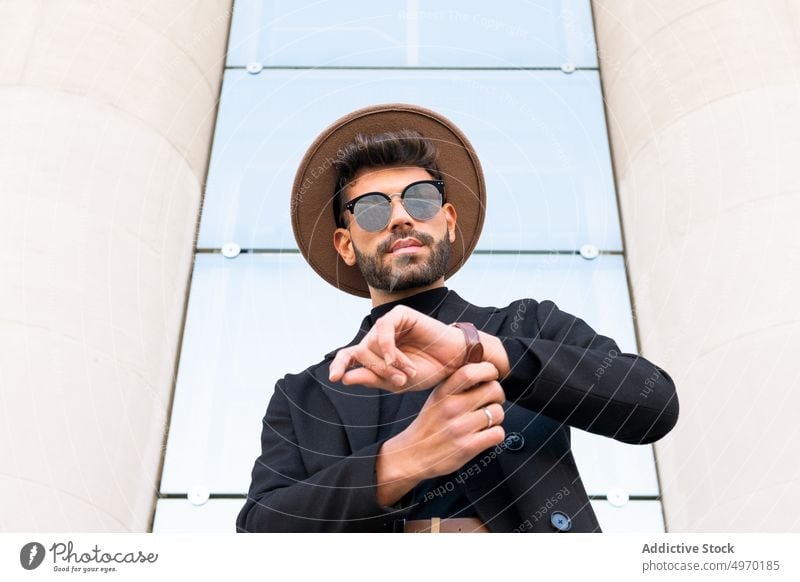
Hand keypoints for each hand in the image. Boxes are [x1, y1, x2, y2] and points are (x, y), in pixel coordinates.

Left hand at [328, 305, 468, 391]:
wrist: (454, 361)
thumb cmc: (428, 370)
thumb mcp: (397, 382)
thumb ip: (372, 378)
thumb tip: (344, 378)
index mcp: (374, 354)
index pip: (348, 356)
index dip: (339, 365)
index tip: (334, 378)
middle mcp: (378, 338)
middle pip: (361, 353)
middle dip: (378, 370)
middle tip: (400, 381)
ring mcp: (388, 325)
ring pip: (371, 343)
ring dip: (388, 362)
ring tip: (409, 372)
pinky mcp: (399, 314)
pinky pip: (383, 329)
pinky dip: (388, 346)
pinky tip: (396, 359)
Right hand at [375, 362, 505, 505]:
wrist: (411, 456)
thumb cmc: (427, 427)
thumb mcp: (436, 399)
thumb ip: (456, 385)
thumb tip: (484, 373)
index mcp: (443, 392)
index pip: (470, 371)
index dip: (489, 370)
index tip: (492, 375)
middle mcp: (451, 408)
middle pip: (493, 390)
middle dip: (498, 395)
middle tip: (491, 401)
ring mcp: (460, 428)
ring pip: (497, 412)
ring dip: (496, 417)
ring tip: (485, 421)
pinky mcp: (468, 447)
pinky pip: (497, 433)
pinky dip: (496, 434)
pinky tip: (485, 435)